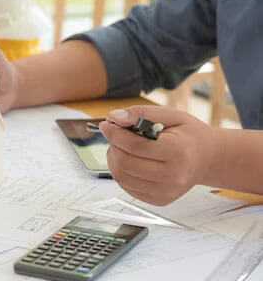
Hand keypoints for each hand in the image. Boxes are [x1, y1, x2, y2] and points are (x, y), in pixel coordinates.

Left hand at [99, 106, 221, 205]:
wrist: (207, 158)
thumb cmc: (188, 135)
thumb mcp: (170, 115)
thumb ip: (141, 113)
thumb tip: (114, 117)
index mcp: (178, 152)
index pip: (135, 146)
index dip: (115, 134)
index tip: (107, 124)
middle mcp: (173, 176)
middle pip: (125, 163)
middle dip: (113, 146)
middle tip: (116, 136)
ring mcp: (166, 191)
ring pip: (122, 177)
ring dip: (114, 159)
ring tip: (123, 148)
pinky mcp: (159, 200)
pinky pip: (127, 187)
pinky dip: (122, 172)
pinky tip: (131, 161)